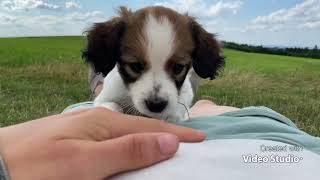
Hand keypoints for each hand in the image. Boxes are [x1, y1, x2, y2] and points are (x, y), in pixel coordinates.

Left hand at [0, 108, 204, 179]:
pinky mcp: (77, 140)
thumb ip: (127, 150)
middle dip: (166, 137)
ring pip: (127, 136)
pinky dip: (130, 147)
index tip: (201, 139)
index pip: (149, 128)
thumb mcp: (85, 161)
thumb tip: (168, 141)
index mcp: (103, 123)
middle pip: (140, 129)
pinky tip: (133, 152)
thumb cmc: (37, 166)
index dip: (177, 134)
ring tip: (167, 148)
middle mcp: (97, 122)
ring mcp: (86, 130)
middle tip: (189, 145)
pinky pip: (113, 142)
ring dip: (149, 142)